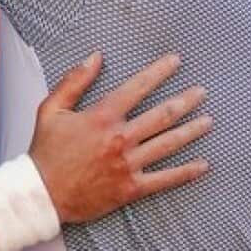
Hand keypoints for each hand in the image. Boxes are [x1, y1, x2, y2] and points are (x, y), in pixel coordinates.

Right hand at [29, 52, 211, 223]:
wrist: (42, 194)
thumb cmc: (45, 152)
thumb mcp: (51, 108)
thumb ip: (74, 80)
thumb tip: (95, 57)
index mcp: (102, 116)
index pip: (138, 87)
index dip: (159, 71)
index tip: (175, 61)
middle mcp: (120, 138)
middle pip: (162, 114)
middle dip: (185, 100)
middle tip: (201, 92)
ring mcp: (128, 164)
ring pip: (168, 144)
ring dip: (191, 130)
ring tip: (208, 121)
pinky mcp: (131, 188)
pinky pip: (164, 179)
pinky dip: (185, 172)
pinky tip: (202, 165)